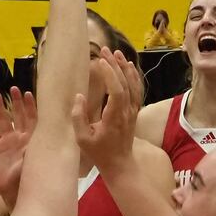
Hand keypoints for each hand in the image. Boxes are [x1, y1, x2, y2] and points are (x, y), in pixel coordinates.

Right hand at [0, 88, 35, 208]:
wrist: (17, 191)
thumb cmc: (31, 176)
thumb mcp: (38, 158)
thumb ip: (40, 144)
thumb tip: (51, 130)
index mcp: (33, 138)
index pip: (32, 118)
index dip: (30, 106)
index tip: (28, 93)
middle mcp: (20, 137)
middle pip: (18, 116)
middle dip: (16, 102)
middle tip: (13, 89)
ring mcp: (7, 142)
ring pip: (2, 121)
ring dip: (0, 108)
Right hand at [71, 53, 141, 171]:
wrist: (120, 164)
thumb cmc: (99, 153)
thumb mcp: (82, 139)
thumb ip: (78, 117)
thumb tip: (79, 97)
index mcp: (115, 118)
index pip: (117, 92)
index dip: (110, 75)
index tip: (100, 62)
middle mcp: (127, 112)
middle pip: (125, 84)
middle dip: (115, 65)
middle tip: (104, 50)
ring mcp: (133, 111)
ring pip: (133, 85)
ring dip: (125, 68)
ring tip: (116, 53)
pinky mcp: (134, 112)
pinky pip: (137, 91)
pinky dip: (134, 77)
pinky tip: (128, 66)